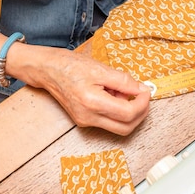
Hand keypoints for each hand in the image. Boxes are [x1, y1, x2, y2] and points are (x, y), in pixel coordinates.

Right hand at [17, 45, 150, 135]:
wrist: (48, 70)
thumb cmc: (70, 66)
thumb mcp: (100, 69)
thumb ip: (123, 81)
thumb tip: (141, 89)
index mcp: (92, 103)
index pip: (128, 113)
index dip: (142, 103)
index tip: (146, 91)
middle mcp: (88, 117)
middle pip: (126, 127)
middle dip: (140, 113)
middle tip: (142, 95)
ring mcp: (85, 121)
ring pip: (118, 126)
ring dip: (128, 112)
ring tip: (122, 91)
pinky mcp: (84, 120)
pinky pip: (108, 121)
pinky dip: (116, 110)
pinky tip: (111, 94)